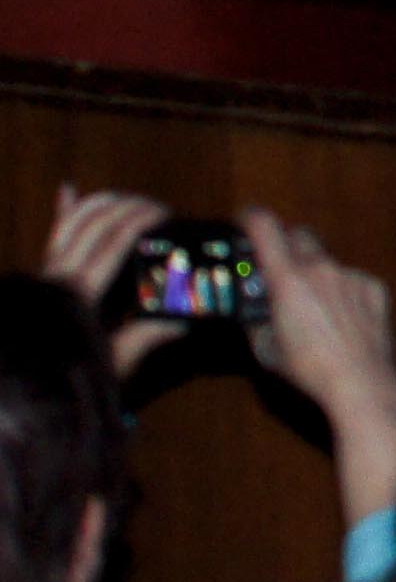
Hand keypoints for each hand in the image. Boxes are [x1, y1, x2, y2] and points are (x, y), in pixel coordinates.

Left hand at [42, 186, 177, 375]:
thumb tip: (182, 319)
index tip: (167, 214)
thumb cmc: (68, 378)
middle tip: (159, 208)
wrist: (25, 391)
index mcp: (78, 292)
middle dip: (128, 206)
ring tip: (131, 200)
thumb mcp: (110, 364)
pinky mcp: (42, 275)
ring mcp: (46, 272)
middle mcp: (58, 273)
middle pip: (94, 223)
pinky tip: (70, 190)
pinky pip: (53, 236)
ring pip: (71, 222)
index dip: (141, 220)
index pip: (113, 242)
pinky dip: (63, 212)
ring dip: (102, 203)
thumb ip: (143, 338)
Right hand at [239, 208, 395, 530]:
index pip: (266, 229)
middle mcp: (321, 268)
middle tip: (280, 268)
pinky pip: (353, 280)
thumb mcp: (265, 349)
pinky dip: (343, 292)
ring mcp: (352, 275)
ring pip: (328, 262)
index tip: (246, 219)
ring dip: (317, 275)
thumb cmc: (306, 369)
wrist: (360, 381)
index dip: (252, 218)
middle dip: (287, 245)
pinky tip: (344, 321)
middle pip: (300, 236)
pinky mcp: (375, 287)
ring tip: (316, 309)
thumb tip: (256, 310)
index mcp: (287, 279)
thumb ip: (257, 321)